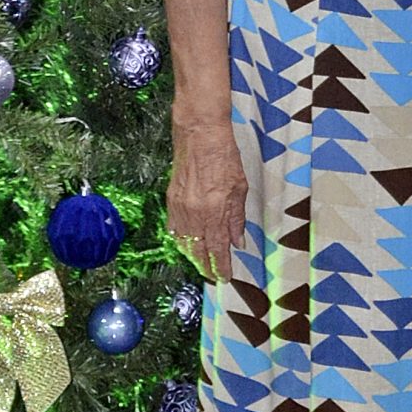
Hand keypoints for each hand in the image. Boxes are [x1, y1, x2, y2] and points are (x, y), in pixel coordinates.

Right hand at [166, 120, 249, 281]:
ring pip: (184, 242)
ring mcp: (181, 207)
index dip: (220, 266)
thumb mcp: (240, 187)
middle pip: (199, 250)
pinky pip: (174, 228)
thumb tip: (237, 241)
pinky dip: (181, 240)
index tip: (224, 277)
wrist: (200, 134)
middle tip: (213, 275)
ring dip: (193, 256)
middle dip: (206, 266)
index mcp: (215, 211)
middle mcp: (195, 214)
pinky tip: (187, 244)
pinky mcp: (171, 200)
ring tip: (202, 264)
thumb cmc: (225, 157)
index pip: (217, 248)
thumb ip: (237, 217)